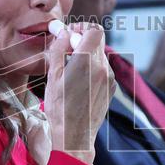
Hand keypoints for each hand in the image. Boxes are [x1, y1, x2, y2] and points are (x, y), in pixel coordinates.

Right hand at [44, 23, 114, 164]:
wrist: (74, 136)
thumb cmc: (59, 108)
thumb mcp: (52, 76)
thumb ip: (58, 49)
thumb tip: (64, 32)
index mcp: (87, 61)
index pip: (94, 29)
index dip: (81, 28)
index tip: (69, 35)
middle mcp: (103, 68)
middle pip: (98, 40)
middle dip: (83, 40)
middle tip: (67, 51)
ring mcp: (109, 79)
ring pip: (100, 55)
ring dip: (86, 55)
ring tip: (70, 71)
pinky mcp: (111, 88)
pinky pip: (102, 69)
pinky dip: (92, 69)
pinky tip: (79, 83)